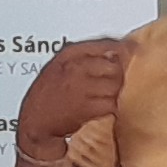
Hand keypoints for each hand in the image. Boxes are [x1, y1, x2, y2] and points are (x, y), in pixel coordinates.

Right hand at [15, 38, 129, 153]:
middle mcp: (75, 68)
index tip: (132, 53)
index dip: (123, 50)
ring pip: (116, 85)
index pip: (106, 44)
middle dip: (118, 75)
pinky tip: (102, 109)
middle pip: (115, 66)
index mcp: (69, 54)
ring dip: (115, 93)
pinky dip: (111, 108)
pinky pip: (112, 104)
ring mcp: (81, 87)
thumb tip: (118, 49)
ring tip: (104, 98)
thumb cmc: (48, 95)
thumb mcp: (60, 65)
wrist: (35, 122)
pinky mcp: (87, 108)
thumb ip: (86, 55)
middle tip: (112, 84)